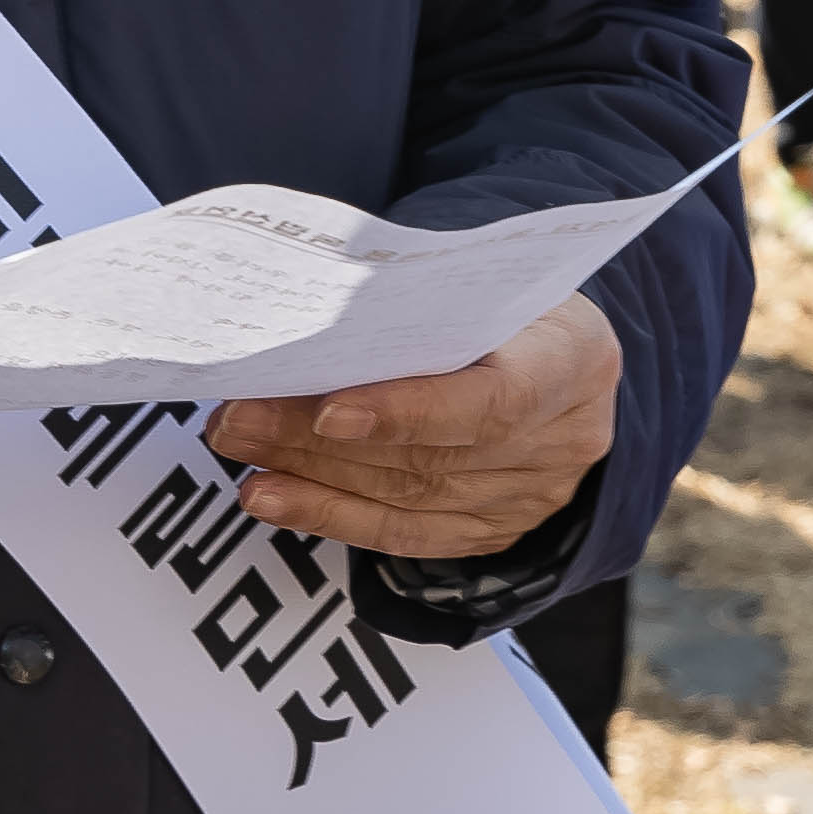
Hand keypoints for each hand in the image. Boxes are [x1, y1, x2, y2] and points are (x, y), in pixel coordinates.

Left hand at [210, 291, 618, 559]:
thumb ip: (421, 302)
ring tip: (240, 448)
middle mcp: (565, 440)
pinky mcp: (493, 530)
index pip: (491, 400)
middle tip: (238, 416)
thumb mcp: (487, 279)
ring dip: (311, 476)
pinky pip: (405, 534)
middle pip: (431, 454)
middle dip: (320, 438)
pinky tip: (273, 496)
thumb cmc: (507, 298)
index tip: (329, 410)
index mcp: (574, 359)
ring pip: (409, 496)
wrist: (558, 346)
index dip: (409, 412)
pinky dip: (331, 515)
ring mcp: (532, 496)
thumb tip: (308, 320)